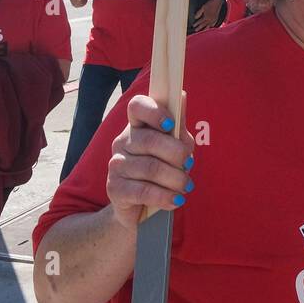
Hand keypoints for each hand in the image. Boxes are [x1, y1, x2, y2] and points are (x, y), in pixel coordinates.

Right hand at [105, 94, 196, 230]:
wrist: (140, 207)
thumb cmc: (162, 169)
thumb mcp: (175, 146)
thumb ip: (178, 125)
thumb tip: (181, 95)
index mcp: (137, 126)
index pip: (137, 106)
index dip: (154, 112)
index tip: (171, 124)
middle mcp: (122, 142)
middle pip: (150, 140)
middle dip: (176, 154)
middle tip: (189, 166)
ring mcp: (116, 165)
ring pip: (150, 168)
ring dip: (175, 179)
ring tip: (186, 186)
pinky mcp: (114, 189)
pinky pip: (143, 191)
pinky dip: (165, 196)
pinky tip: (176, 200)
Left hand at [190, 0, 222, 31]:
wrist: (218, 1)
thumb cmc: (210, 4)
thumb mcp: (203, 7)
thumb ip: (199, 13)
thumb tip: (195, 17)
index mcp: (206, 17)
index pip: (200, 21)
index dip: (196, 24)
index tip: (193, 26)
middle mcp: (210, 19)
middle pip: (204, 24)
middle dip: (199, 27)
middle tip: (196, 30)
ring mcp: (214, 19)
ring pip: (209, 25)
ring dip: (205, 28)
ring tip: (203, 31)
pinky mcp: (216, 18)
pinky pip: (214, 23)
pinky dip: (212, 25)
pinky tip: (211, 26)